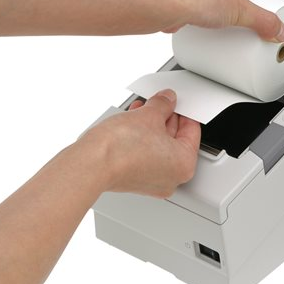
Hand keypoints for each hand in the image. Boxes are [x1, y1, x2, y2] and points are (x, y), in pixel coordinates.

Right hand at [80, 89, 200, 197]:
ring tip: (141, 110)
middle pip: (175, 141)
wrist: (91, 164)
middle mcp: (171, 178)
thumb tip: (167, 101)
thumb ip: (163, 105)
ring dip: (150, 127)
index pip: (192, 132)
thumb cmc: (120, 148)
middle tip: (159, 103)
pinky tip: (132, 124)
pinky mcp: (133, 181)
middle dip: (165, 119)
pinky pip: (144, 156)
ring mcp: (151, 182)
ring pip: (158, 148)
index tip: (177, 103)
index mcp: (184, 165)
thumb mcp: (148, 114)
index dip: (184, 112)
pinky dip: (141, 140)